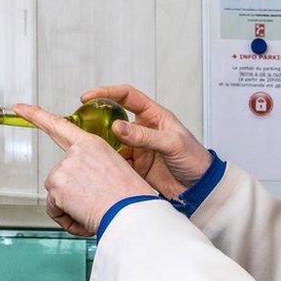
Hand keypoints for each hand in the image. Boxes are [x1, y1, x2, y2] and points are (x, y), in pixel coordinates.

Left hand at [14, 103, 156, 235]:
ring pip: (58, 194)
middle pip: (60, 175)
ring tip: (95, 208)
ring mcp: (64, 167)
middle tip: (94, 201)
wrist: (133, 212)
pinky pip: (54, 209)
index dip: (37, 115)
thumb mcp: (118, 171)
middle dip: (70, 193)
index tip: (19, 108)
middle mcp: (75, 152)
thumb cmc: (132, 198)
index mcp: (93, 144)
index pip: (60, 126)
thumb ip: (94, 170)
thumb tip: (84, 187)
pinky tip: (85, 215)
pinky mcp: (57, 186)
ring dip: (71, 206)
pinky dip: (67, 218)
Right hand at [81, 85, 211, 198]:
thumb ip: (145, 136)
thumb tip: (117, 127)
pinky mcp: (135, 167)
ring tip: (86, 149)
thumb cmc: (195, 159)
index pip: (127, 96)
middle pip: (113, 119)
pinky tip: (98, 166)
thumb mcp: (172, 144)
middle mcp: (143, 130)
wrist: (201, 188)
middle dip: (95, 121)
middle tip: (78, 125)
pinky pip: (115, 162)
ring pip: (111, 143)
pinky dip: (106, 163)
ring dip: (100, 145)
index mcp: (154, 116)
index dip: (107, 93)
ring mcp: (137, 148)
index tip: (88, 97)